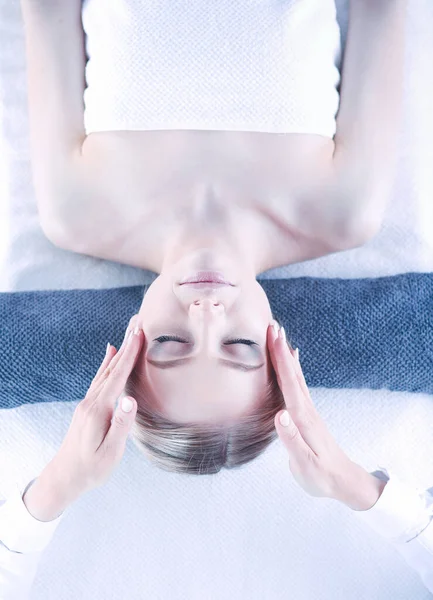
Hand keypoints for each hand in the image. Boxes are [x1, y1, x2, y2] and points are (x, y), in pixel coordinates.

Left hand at [48, 314, 143, 496]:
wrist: (65, 477)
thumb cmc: (91, 468)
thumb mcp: (110, 452)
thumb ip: (121, 425)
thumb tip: (130, 399)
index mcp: (99, 409)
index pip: (118, 376)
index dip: (130, 354)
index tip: (140, 334)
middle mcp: (91, 401)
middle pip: (111, 368)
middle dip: (126, 346)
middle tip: (137, 324)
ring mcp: (87, 403)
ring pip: (105, 371)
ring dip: (118, 352)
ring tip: (128, 335)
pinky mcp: (87, 407)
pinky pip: (100, 379)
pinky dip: (107, 364)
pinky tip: (109, 356)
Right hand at [268, 322, 382, 508]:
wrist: (343, 480)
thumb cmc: (321, 475)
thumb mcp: (305, 464)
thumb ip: (291, 440)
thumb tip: (280, 415)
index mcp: (302, 418)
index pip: (289, 382)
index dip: (280, 358)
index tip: (272, 336)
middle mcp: (306, 408)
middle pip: (293, 373)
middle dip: (282, 349)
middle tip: (272, 326)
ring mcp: (308, 409)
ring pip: (296, 375)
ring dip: (287, 354)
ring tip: (279, 336)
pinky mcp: (307, 414)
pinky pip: (298, 383)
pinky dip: (294, 367)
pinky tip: (293, 359)